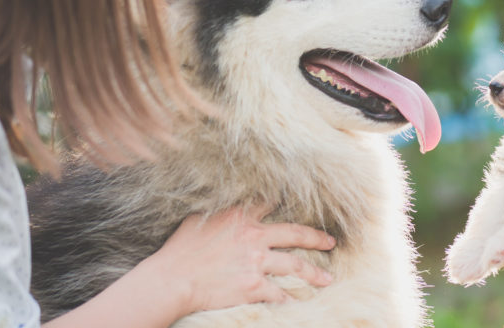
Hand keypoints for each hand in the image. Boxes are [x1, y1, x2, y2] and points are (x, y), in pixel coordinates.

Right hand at [141, 205, 336, 314]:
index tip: (302, 203)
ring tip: (327, 279)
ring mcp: (256, 262)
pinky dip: (290, 299)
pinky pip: (279, 293)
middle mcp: (254, 236)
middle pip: (295, 233)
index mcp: (240, 216)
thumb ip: (220, 212)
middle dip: (316, 238)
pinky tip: (298, 302)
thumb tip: (225, 203)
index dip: (287, 201)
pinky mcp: (253, 286)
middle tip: (331, 243)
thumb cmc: (180, 250)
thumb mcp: (199, 219)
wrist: (172, 279)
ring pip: (295, 266)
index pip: (271, 202)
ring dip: (314, 273)